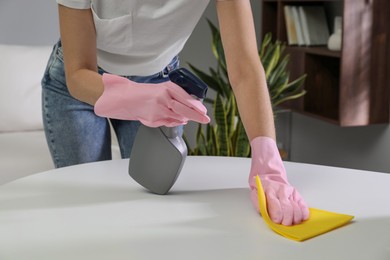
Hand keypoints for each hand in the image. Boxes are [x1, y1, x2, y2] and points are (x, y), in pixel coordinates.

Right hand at [94, 73, 209, 126]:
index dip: (197, 106)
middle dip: (197, 116)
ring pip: (178, 118)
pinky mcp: (154, 119)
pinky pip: (169, 123)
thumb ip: (177, 97)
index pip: (186, 98)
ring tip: (184, 117)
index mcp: (167, 88)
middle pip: (185, 109)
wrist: (127, 98)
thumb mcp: (164, 89)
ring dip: (183, 119)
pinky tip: (172, 119)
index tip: (204, 111)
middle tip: (205, 119)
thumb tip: (191, 107)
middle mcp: (163, 97)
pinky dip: (174, 122)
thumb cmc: (147, 93)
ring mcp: (159, 109)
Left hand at [249, 136, 309, 225]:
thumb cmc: (262, 190)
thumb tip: (263, 212)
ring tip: (291, 222)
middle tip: (284, 224)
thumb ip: (258, 204)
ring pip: (296, 208)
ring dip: (295, 219)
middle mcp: (281, 190)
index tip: (276, 221)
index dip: (277, 216)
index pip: (276, 205)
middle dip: (286, 220)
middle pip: (288, 208)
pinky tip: (301, 218)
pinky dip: (304, 213)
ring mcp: (290, 192)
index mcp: (269, 190)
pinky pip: (303, 205)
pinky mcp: (296, 194)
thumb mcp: (255, 195)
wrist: (267, 178)